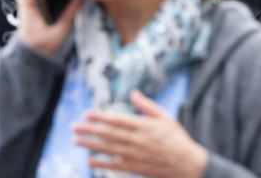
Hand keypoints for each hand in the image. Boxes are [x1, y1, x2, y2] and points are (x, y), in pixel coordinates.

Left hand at [73, 90, 207, 177]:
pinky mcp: (134, 167)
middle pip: (108, 133)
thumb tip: (133, 93)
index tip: (87, 113)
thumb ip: (147, 106)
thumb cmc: (176, 138)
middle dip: (90, 129)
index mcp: (144, 126)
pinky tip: (89, 160)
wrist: (186, 163)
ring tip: (76, 140)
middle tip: (74, 126)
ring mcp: (135, 155)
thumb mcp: (165, 117)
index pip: (117, 120)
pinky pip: (114, 165)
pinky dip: (101, 163)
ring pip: (108, 148)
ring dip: (90, 144)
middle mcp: (137, 140)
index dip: (101, 116)